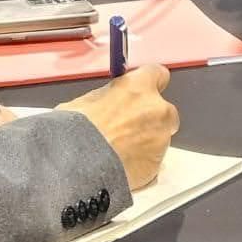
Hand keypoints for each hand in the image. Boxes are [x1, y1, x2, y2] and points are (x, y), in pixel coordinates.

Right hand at [57, 64, 178, 188]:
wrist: (76, 166)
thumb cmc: (76, 130)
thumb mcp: (86, 102)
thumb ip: (109, 99)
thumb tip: (108, 103)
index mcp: (138, 87)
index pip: (157, 74)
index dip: (149, 84)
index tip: (142, 92)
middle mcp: (157, 109)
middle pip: (165, 111)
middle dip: (151, 119)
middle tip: (127, 129)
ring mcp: (160, 138)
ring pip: (159, 138)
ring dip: (146, 143)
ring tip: (118, 153)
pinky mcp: (157, 165)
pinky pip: (152, 162)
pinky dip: (141, 164)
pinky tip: (120, 167)